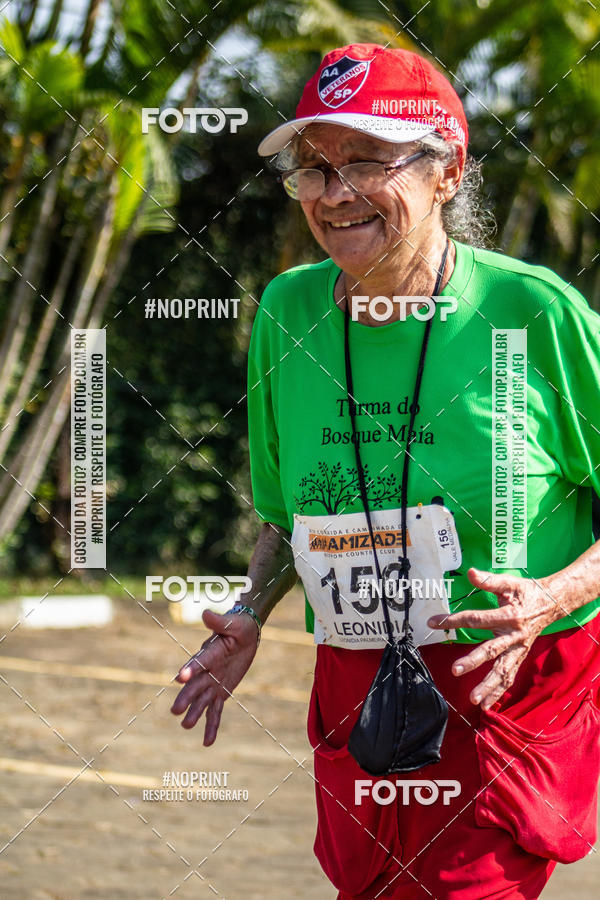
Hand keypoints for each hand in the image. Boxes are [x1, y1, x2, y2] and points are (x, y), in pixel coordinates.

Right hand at [170, 608, 258, 744]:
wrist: (246, 634)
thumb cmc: (239, 626)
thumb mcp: (234, 623)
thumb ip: (219, 622)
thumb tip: (205, 613)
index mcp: (209, 653)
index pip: (198, 662)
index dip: (190, 670)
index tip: (180, 678)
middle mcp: (207, 670)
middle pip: (195, 685)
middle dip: (186, 697)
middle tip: (176, 710)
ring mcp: (212, 683)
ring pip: (202, 701)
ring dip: (194, 714)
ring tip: (185, 726)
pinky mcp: (221, 693)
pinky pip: (215, 711)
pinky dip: (211, 726)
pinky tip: (207, 742)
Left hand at [427, 567, 560, 709]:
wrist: (553, 603)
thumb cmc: (528, 592)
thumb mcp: (510, 583)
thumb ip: (490, 580)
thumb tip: (471, 572)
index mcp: (510, 615)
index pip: (477, 618)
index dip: (454, 620)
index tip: (434, 623)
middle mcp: (514, 636)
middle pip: (491, 650)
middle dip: (473, 661)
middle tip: (456, 670)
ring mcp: (518, 649)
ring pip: (503, 671)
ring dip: (488, 687)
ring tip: (474, 700)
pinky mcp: (519, 657)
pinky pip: (509, 677)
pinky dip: (498, 693)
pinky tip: (486, 705)